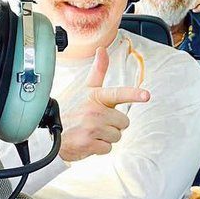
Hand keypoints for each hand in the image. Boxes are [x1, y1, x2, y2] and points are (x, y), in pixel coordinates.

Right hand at [59, 47, 149, 161]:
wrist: (53, 135)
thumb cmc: (74, 111)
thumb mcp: (86, 90)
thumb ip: (98, 71)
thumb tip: (102, 50)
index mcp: (95, 97)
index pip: (117, 94)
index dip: (133, 94)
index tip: (146, 95)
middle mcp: (94, 111)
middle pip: (123, 122)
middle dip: (113, 125)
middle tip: (97, 123)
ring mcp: (91, 128)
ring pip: (117, 136)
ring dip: (106, 137)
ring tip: (92, 133)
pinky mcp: (89, 144)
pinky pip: (108, 148)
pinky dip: (100, 148)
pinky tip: (89, 142)